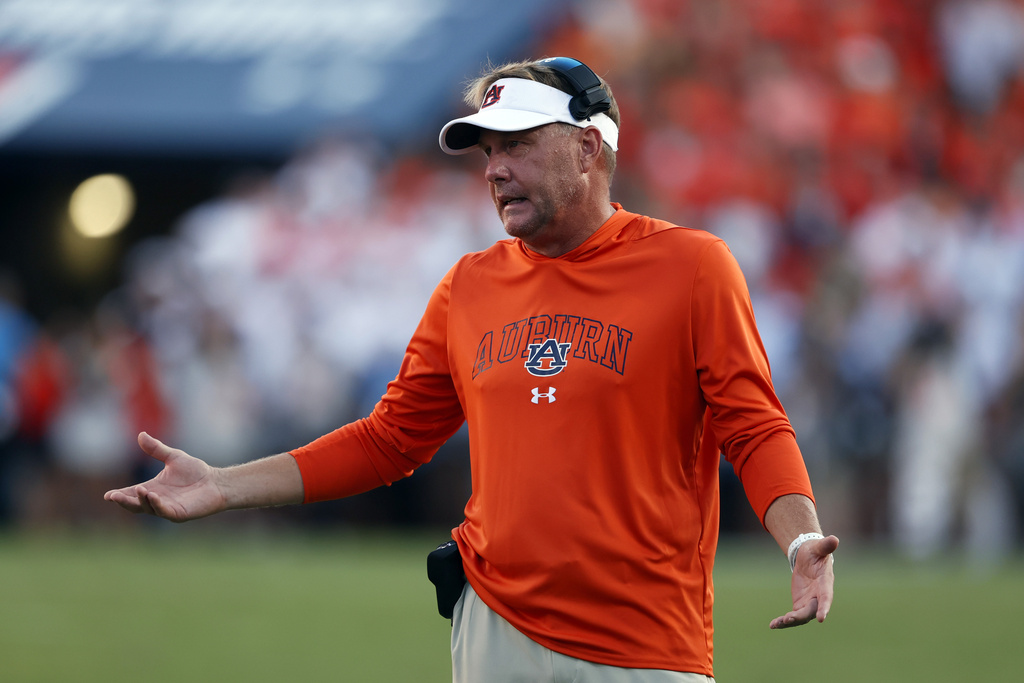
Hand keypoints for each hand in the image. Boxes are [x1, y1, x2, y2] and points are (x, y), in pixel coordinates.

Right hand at [104, 432, 225, 521]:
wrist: (216, 482)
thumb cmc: (196, 471)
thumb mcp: (173, 457)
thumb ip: (156, 449)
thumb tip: (141, 434)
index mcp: (153, 488)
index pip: (132, 493)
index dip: (120, 495)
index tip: (107, 495)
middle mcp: (157, 500)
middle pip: (135, 504)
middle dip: (124, 501)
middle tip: (113, 497)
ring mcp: (167, 508)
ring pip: (148, 508)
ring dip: (141, 501)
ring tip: (139, 490)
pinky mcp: (179, 514)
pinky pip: (164, 511)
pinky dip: (157, 505)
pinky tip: (153, 497)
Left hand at [769, 535, 838, 628]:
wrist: (808, 558)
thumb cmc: (815, 552)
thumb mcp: (818, 548)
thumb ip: (825, 546)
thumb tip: (834, 539)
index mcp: (825, 583)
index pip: (826, 597)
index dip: (824, 607)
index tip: (821, 618)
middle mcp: (819, 596)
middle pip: (811, 610)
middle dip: (801, 616)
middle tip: (788, 618)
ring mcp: (810, 603)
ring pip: (801, 616)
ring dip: (790, 621)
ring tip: (776, 624)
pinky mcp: (800, 605)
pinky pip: (793, 616)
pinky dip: (783, 621)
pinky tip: (772, 625)